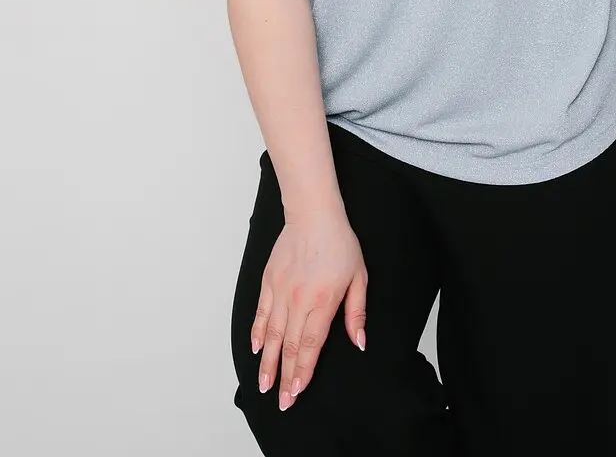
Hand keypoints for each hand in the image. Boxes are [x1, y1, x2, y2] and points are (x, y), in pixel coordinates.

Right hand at [252, 212, 367, 410]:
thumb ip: (357, 312)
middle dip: (283, 376)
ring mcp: (280, 291)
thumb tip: (358, 342)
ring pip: (270, 334)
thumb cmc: (340, 243)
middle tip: (281, 401)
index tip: (296, 393)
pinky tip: (255, 349)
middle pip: (288, 346)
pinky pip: (261, 313)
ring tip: (263, 385)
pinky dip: (256, 333)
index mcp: (323, 301)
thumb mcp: (359, 277)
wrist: (314, 214)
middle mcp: (298, 299)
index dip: (303, 372)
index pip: (310, 345)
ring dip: (266, 362)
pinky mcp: (269, 282)